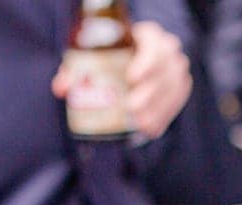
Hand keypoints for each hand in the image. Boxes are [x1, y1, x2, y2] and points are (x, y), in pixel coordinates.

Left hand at [51, 22, 190, 139]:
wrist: (139, 59)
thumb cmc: (113, 55)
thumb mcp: (96, 55)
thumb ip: (77, 70)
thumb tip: (60, 89)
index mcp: (150, 36)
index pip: (154, 46)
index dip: (146, 62)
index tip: (131, 78)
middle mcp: (169, 51)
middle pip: (165, 72)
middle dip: (149, 93)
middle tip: (131, 108)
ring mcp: (177, 71)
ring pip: (173, 90)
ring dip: (157, 109)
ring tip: (140, 124)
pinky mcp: (181, 88)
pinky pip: (176, 103)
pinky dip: (163, 118)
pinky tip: (150, 130)